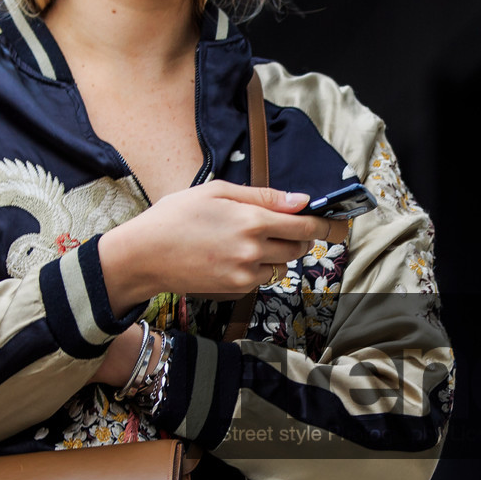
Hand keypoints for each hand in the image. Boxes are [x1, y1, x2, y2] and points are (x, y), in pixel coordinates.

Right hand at [98, 183, 325, 311]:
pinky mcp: (236, 288)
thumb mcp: (218, 191)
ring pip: (283, 265)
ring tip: (251, 240)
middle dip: (301, 238)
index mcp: (252, 219)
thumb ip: (264, 196)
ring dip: (279, 253)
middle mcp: (253, 249)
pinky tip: (234, 255)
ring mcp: (245, 272)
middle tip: (286, 227)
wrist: (144, 255)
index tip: (336, 223)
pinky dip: (259, 267)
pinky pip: (262, 278)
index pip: (306, 226)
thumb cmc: (176, 215)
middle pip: (300, 248)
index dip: (325, 224)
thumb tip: (300, 201)